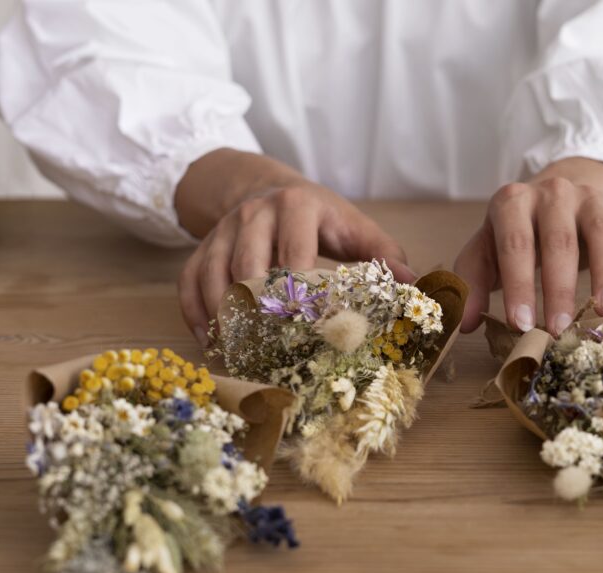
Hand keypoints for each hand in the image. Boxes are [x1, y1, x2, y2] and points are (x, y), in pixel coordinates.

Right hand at [174, 149, 412, 346]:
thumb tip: (412, 286)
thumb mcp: (356, 228)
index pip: (296, 255)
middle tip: (274, 351)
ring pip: (215, 277)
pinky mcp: (201, 246)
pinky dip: (197, 314)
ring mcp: (223, 230)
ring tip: (241, 355)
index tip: (313, 330)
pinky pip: (190, 282)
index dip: (302, 296)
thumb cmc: (322, 218)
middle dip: (260, 311)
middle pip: (249, 267)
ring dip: (226, 318)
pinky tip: (213, 342)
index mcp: (297, 207)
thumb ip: (384, 255)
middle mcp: (254, 214)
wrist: (269, 187)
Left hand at [454, 157, 602, 335]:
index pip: (514, 245)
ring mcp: (586, 198)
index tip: (521, 323)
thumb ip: (472, 283)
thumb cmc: (515, 234)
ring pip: (599, 233)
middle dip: (558, 288)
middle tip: (557, 329)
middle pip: (558, 242)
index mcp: (511, 202)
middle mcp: (550, 193)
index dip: (518, 285)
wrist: (549, 195)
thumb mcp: (486, 251)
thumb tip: (463, 323)